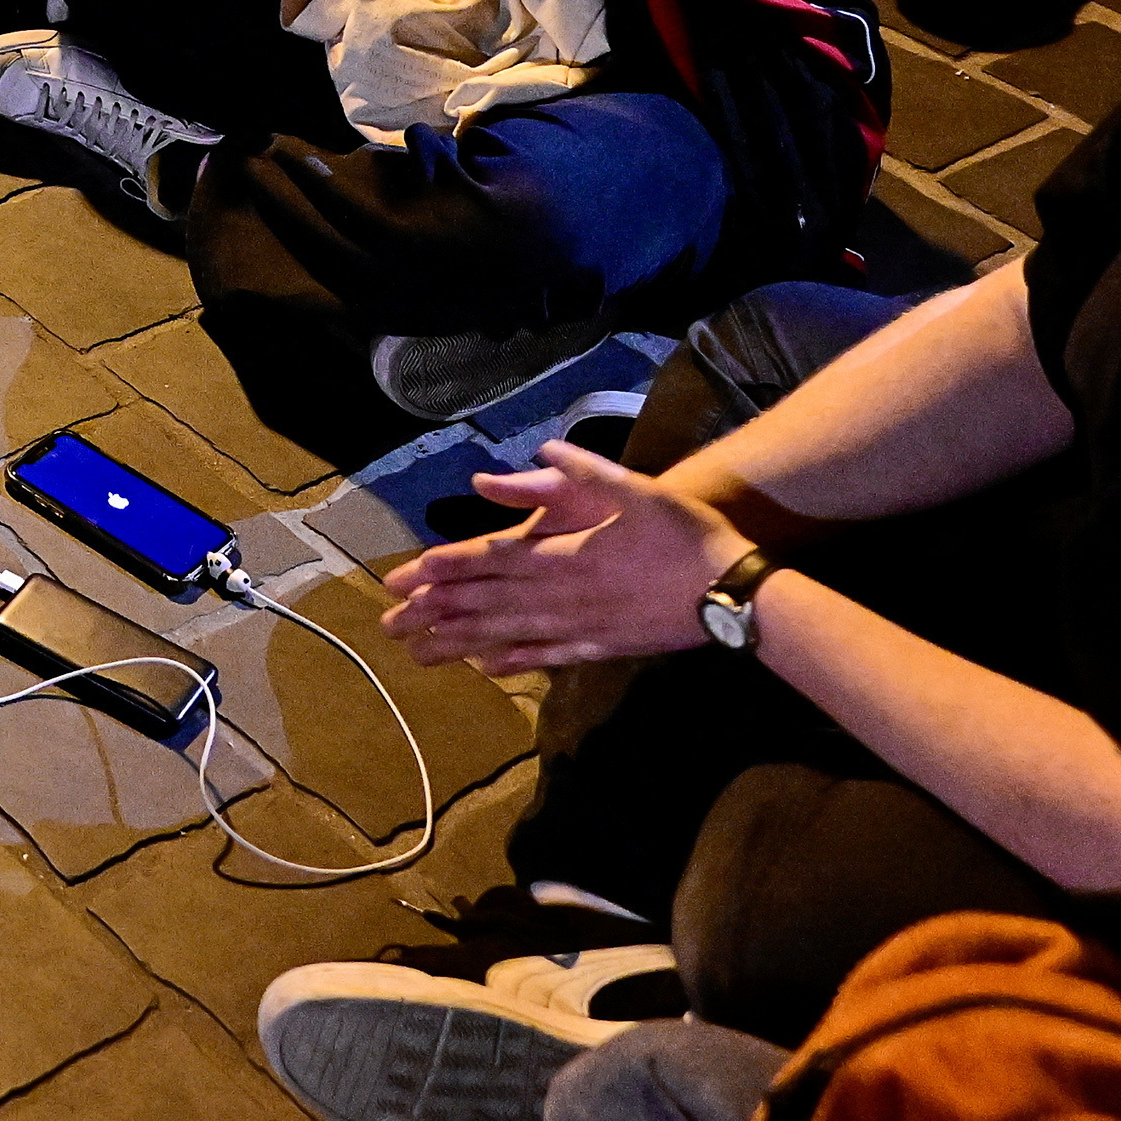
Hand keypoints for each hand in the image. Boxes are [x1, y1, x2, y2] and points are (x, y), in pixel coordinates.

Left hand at [380, 442, 752, 676]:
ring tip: (419, 654)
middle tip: (388, 625)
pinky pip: (548, 657)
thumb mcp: (636, 489)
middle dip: (434, 613)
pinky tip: (487, 671)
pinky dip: (514, 663)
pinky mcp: (601, 646)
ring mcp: (579, 626)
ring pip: (508, 636)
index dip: (443, 569)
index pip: (488, 560)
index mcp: (562, 555)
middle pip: (485, 604)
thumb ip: (585, 470)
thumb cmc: (683, 534)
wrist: (732, 591)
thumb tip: (542, 450)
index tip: (401, 579)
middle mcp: (560, 595)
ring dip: (460, 644)